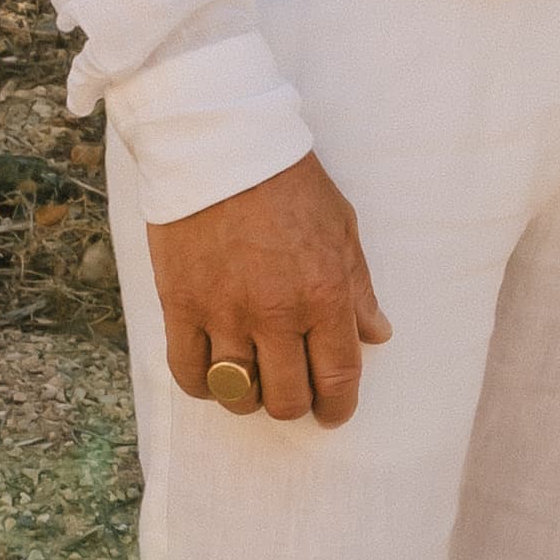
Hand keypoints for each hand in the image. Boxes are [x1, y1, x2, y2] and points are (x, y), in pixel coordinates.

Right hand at [146, 156, 390, 427]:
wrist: (219, 145)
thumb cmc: (288, 182)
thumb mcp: (342, 227)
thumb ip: (359, 288)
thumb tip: (377, 334)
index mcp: (325, 294)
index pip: (337, 377)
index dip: (338, 406)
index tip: (333, 413)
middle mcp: (276, 314)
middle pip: (287, 398)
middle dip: (294, 405)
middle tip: (292, 393)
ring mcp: (225, 314)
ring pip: (238, 394)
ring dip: (249, 397)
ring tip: (252, 379)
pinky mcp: (182, 307)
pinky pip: (189, 374)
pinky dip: (203, 386)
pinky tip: (213, 373)